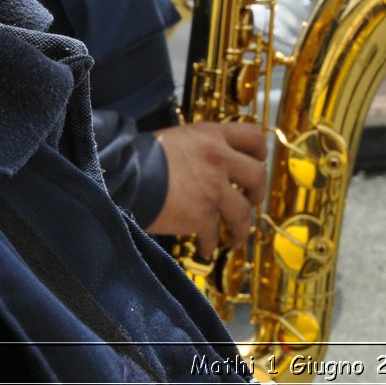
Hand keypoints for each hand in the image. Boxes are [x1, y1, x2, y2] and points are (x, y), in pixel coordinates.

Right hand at [146, 120, 267, 242]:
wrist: (125, 177)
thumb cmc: (142, 156)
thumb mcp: (177, 138)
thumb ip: (200, 147)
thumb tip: (206, 162)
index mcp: (213, 136)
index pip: (253, 137)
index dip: (260, 153)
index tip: (258, 163)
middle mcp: (220, 159)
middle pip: (257, 176)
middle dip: (258, 192)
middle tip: (251, 201)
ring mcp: (214, 188)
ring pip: (242, 212)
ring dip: (241, 228)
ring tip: (236, 238)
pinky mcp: (202, 214)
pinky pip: (214, 234)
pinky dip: (211, 244)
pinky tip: (206, 249)